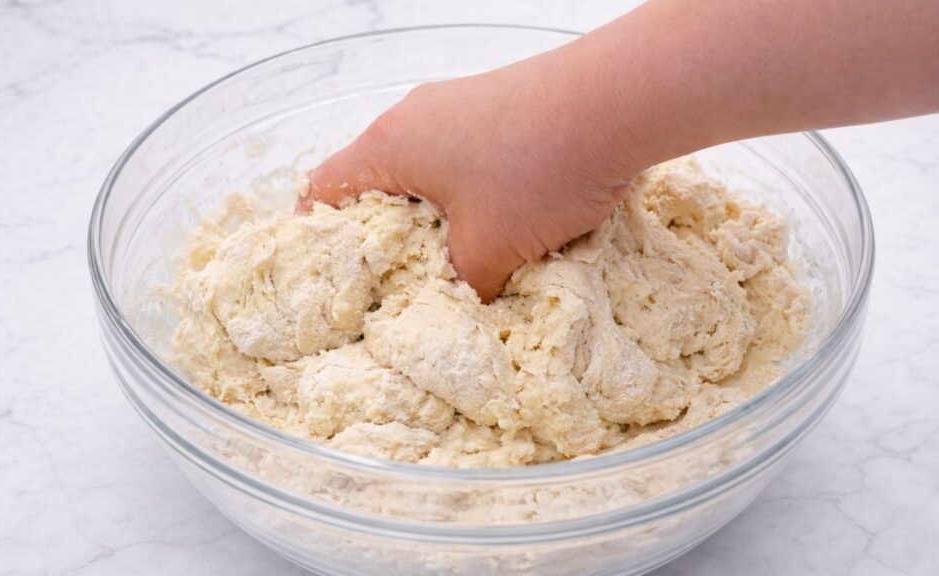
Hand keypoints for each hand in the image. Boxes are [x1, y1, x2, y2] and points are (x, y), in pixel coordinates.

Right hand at [301, 53, 636, 301]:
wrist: (618, 102)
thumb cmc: (539, 172)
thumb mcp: (489, 249)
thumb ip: (460, 284)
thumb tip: (459, 303)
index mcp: (387, 146)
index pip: (322, 190)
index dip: (319, 240)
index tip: (335, 280)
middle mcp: (411, 118)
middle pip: (374, 181)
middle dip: (386, 235)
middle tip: (403, 281)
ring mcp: (455, 105)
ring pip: (423, 170)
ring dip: (434, 215)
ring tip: (458, 258)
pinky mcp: (495, 105)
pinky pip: (461, 156)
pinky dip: (468, 192)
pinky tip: (502, 220)